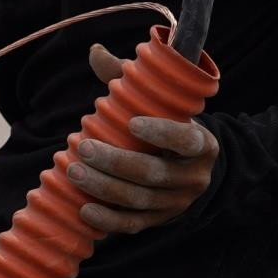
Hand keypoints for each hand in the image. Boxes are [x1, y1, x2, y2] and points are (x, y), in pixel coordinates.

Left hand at [71, 38, 216, 235]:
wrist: (188, 171)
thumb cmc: (167, 128)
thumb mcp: (160, 105)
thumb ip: (129, 79)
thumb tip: (95, 52)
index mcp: (202, 144)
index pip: (186, 140)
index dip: (161, 133)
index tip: (132, 122)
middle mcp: (194, 177)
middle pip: (152, 174)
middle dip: (114, 163)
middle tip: (83, 149)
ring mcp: (177, 203)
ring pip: (138, 200)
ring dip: (103, 188)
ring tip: (74, 172)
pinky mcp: (159, 222)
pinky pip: (132, 225)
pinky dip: (107, 219)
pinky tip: (84, 207)